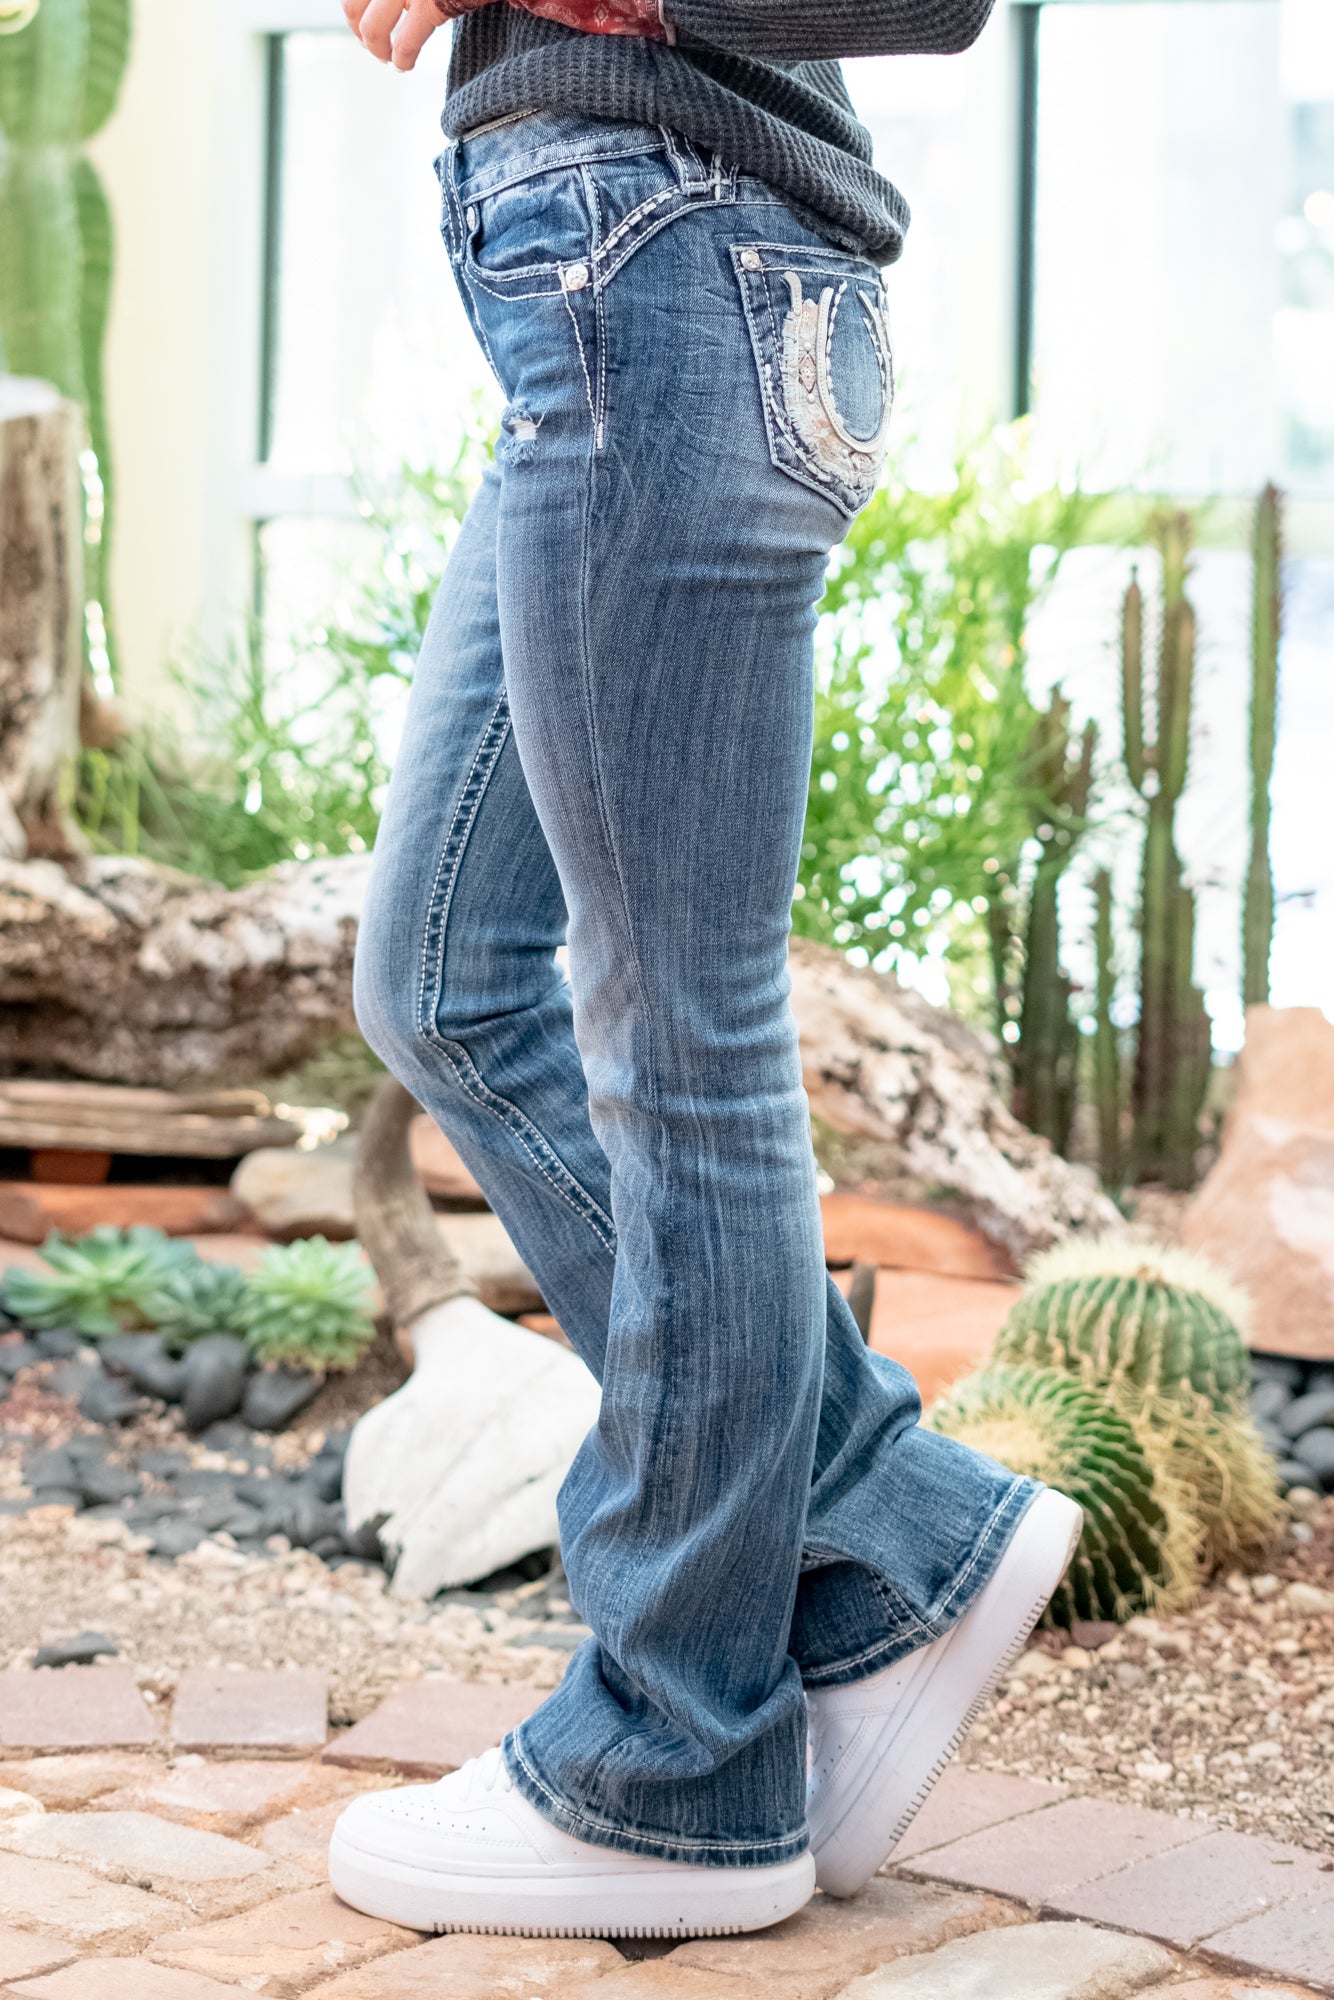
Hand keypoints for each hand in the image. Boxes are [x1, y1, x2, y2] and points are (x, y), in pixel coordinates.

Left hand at [343, 0, 487, 71]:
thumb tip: (397, 6)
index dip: (354, 10)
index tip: (362, 20)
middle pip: (353, 7)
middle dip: (360, 32)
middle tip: (373, 45)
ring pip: (372, 28)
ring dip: (377, 50)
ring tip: (388, 58)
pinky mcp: (431, 4)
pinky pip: (406, 41)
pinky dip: (402, 59)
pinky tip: (405, 66)